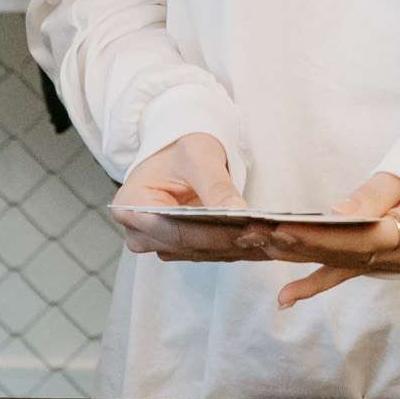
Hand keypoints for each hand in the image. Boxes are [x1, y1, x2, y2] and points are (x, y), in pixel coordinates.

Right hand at [110, 135, 261, 260]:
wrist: (176, 149)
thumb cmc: (181, 146)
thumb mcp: (199, 156)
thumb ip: (216, 186)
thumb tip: (238, 214)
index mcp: (130, 204)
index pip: (175, 229)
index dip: (213, 234)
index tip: (250, 232)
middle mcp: (136, 230)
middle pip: (185, 245)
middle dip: (227, 242)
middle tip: (268, 238)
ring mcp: (153, 241)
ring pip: (196, 253)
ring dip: (232, 248)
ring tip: (269, 242)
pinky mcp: (172, 246)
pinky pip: (202, 251)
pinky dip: (229, 247)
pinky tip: (257, 243)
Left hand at [263, 173, 399, 309]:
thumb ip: (373, 196)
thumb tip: (334, 216)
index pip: (372, 237)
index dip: (330, 236)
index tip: (290, 228)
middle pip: (352, 254)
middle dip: (305, 246)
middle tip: (262, 237)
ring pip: (347, 265)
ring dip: (303, 261)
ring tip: (264, 253)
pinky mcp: (387, 264)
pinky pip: (349, 273)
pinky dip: (317, 283)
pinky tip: (286, 298)